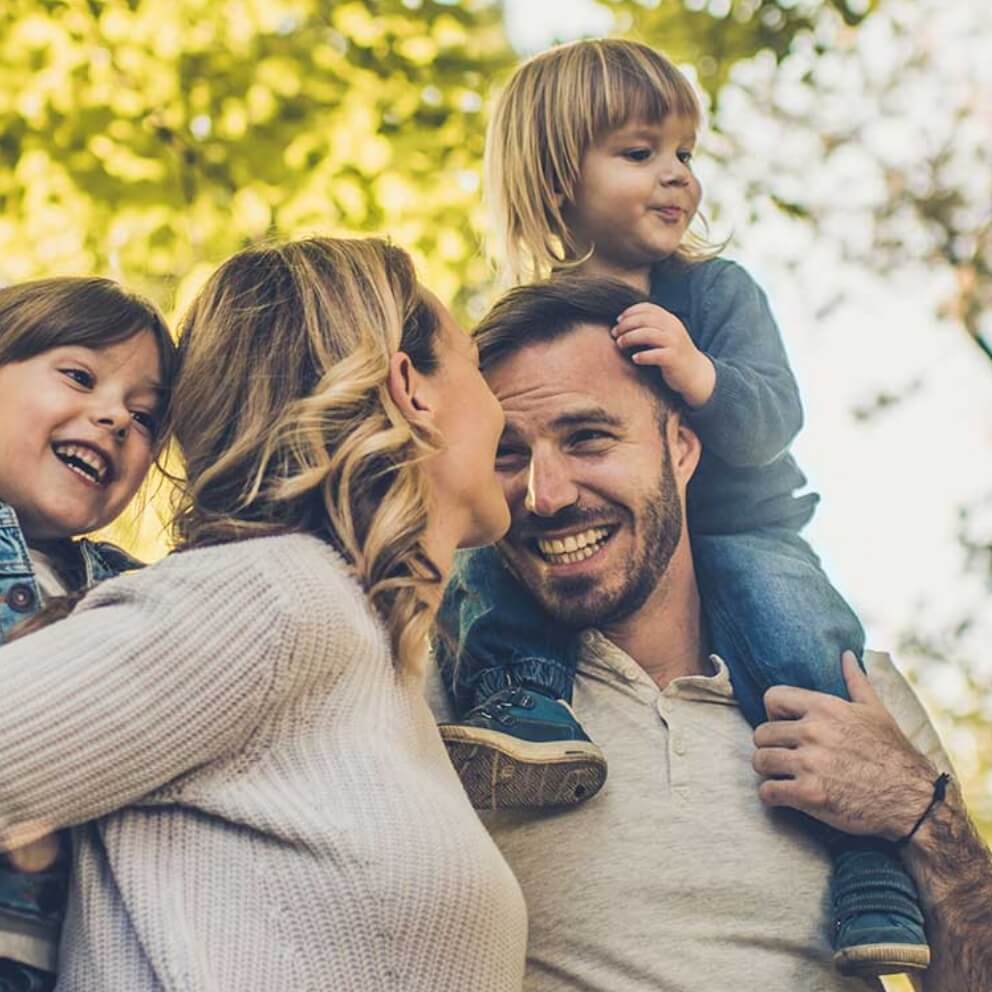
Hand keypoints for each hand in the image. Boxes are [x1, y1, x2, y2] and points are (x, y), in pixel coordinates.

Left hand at [612, 302, 715, 407]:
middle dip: (626, 325)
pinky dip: (643, 356)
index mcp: (669, 320)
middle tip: (615, 333)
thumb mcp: (665, 335)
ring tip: (620, 344)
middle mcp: (672, 328)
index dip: (630, 312)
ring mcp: (674, 343)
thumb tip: (623, 323)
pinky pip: (656, 355)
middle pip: (645, 320)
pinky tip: (635, 359)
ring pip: (648, 335)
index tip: (618, 320)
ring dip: (630, 338)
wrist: (694, 373)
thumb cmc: (673, 353)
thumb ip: (650, 327)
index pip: (648, 308)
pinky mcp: (673, 359)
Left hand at [753, 651, 937, 839]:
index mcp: (826, 708)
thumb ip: (855, 681)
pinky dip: (773, 796)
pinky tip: (788, 795)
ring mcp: (810, 764)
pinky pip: (767, 791)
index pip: (771, 697)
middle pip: (761, 734)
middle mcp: (813, 731)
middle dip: (771, 746)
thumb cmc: (893, 754)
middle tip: (786, 757)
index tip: (786, 727)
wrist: (914, 802)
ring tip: (785, 775)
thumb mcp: (876, 711)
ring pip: (760, 761)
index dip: (774, 714)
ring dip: (769, 771)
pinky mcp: (809, 795)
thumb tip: (846, 654)